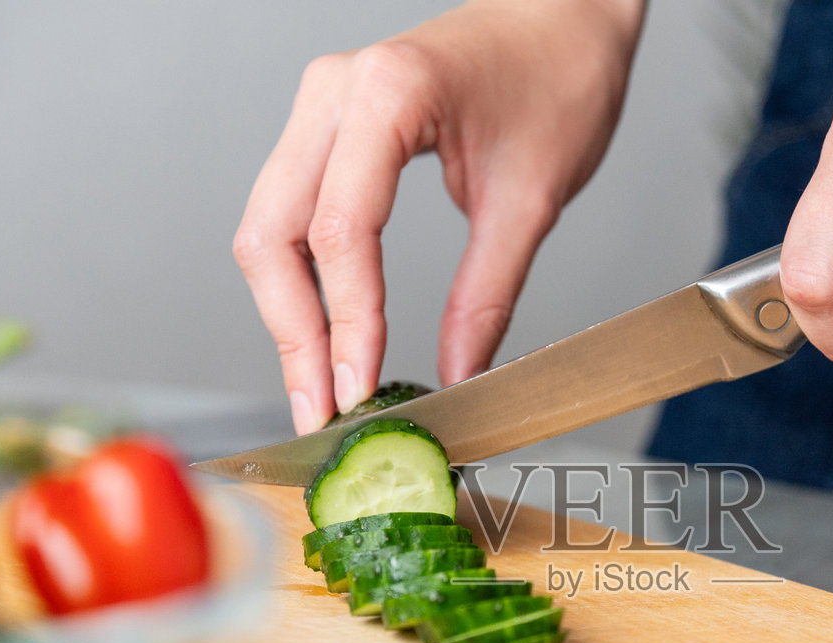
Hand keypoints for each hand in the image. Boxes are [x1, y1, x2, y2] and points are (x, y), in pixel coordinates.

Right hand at [233, 0, 644, 433]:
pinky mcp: (327, 126)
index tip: (355, 394)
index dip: (345, 324)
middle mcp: (335, 92)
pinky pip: (290, 212)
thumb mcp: (534, 200)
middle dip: (294, 334)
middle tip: (319, 414)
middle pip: (273, 233)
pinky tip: (325, 336)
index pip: (341, 231)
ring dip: (289, 315)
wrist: (564, 15)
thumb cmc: (560, 77)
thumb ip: (488, 294)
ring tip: (318, 391)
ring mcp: (322, 105)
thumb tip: (458, 378)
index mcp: (389, 93)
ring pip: (268, 227)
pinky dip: (303, 280)